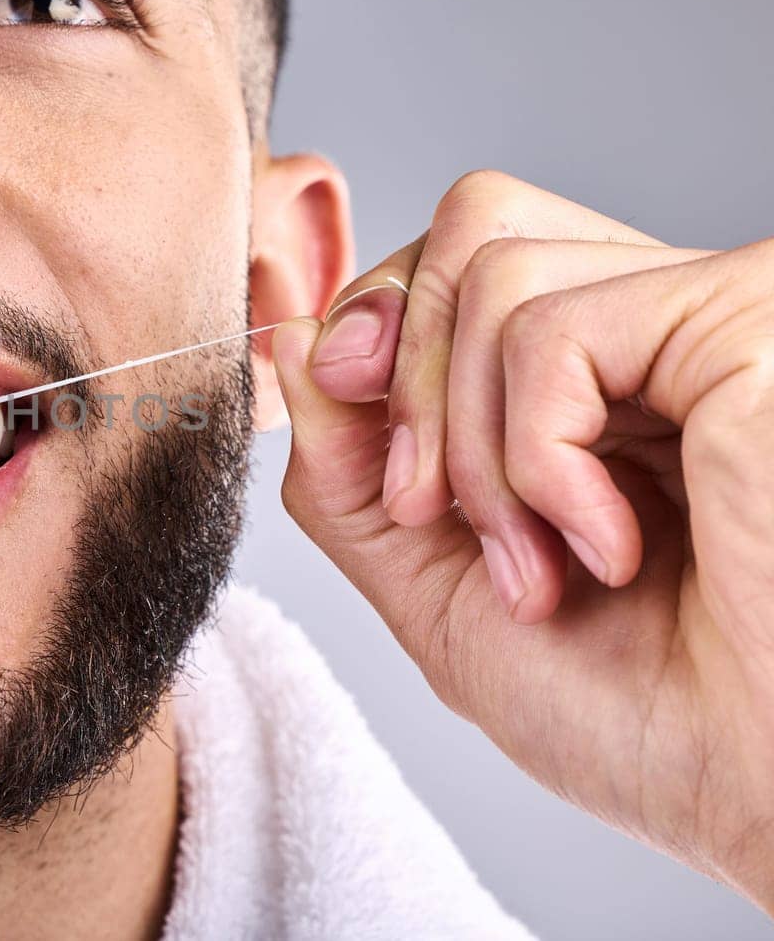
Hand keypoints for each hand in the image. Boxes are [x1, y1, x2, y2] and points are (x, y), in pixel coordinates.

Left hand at [271, 171, 773, 913]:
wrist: (761, 796)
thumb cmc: (642, 721)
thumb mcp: (438, 588)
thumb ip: (351, 467)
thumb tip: (298, 337)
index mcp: (600, 378)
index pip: (450, 264)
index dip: (377, 349)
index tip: (395, 483)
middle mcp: (657, 326)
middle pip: (466, 228)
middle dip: (407, 387)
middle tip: (440, 518)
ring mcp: (701, 314)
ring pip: (489, 268)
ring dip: (472, 448)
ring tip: (544, 564)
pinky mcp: (739, 320)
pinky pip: (549, 327)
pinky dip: (533, 456)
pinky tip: (607, 544)